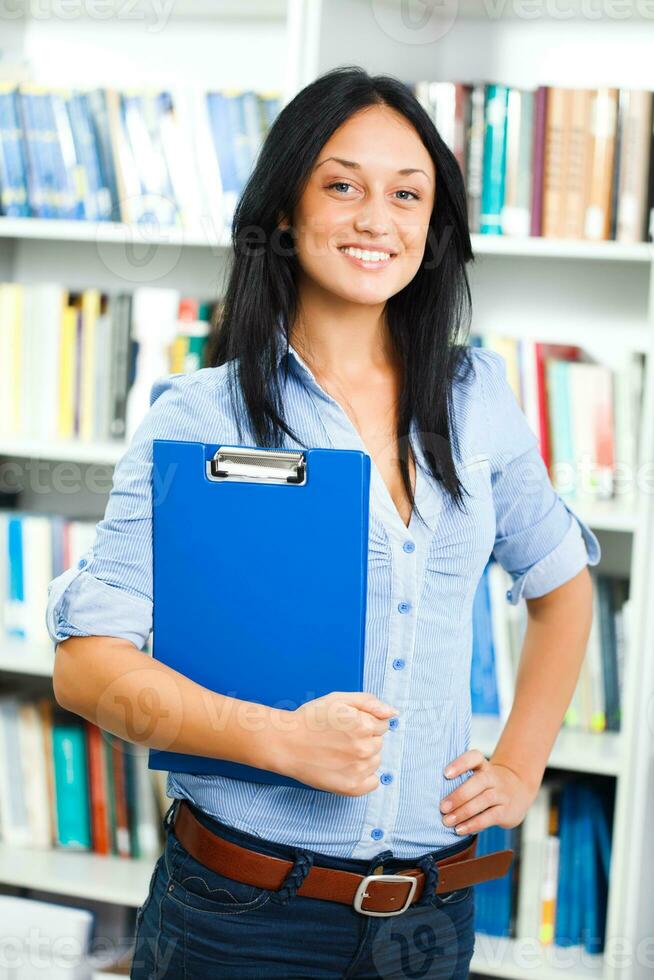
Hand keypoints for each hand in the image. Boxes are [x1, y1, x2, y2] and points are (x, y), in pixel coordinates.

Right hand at [269, 691, 397, 795]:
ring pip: (376, 760)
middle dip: (365, 738)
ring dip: (364, 756)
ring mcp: (359, 769)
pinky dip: (364, 776)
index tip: (347, 725)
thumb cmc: (310, 719)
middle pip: (379, 742)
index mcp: (364, 725)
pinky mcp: (352, 787)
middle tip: (340, 737)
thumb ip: (369, 702)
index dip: (364, 722)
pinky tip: (346, 767)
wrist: (286, 744)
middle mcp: (364, 748)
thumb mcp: (339, 699)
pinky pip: (373, 782)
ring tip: (340, 751)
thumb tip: (393, 713)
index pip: (382, 724)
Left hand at [438, 749, 538, 833]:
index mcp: (483, 765)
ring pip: (484, 800)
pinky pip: (490, 817)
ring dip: (463, 812)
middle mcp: (494, 777)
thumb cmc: (486, 785)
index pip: (474, 757)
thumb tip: (432, 794)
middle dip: (459, 795)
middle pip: (478, 782)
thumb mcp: (478, 775)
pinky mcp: (506, 811)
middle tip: (442, 807)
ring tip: (447, 821)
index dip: (460, 764)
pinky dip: (473, 824)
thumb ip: (461, 780)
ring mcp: (501, 794)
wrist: (518, 792)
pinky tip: (460, 829)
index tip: (445, 774)